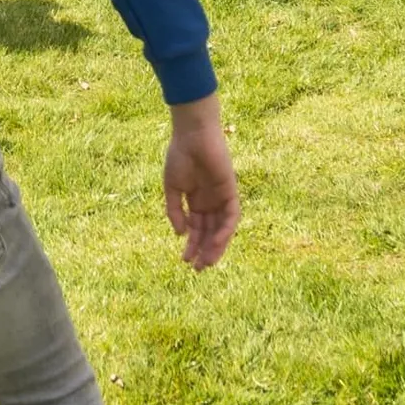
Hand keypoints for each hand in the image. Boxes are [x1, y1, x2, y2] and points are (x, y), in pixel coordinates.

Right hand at [162, 95, 239, 269]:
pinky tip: (215, 243)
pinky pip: (232, 216)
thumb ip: (175, 211)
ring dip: (216, 246)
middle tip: (198, 269)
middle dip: (205, 250)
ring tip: (206, 262)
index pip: (196, 228)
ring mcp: (221, 197)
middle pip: (210, 232)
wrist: (192, 135)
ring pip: (222, 228)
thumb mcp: (172, 188)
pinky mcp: (231, 191)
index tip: (184, 261)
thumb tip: (180, 234)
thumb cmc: (179, 156)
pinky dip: (225, 231)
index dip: (191, 245)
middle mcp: (210, 201)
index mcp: (195, 199)